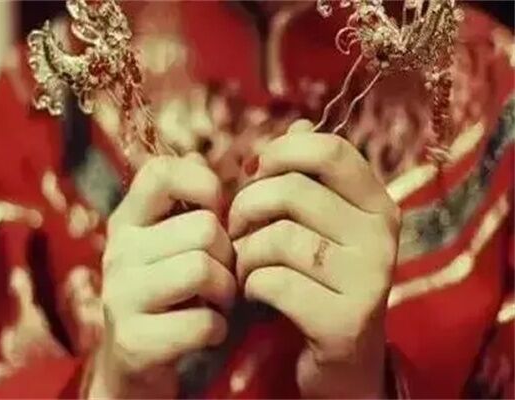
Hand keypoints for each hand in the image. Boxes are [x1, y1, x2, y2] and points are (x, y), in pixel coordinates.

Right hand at [89, 155, 235, 397]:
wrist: (133, 364)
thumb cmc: (168, 294)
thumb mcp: (171, 244)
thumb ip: (190, 204)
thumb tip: (206, 158)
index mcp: (128, 220)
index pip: (161, 172)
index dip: (203, 184)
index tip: (217, 212)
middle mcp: (118, 251)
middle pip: (206, 228)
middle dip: (229, 256)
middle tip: (223, 275)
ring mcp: (121, 295)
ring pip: (205, 270)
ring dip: (227, 293)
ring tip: (218, 302)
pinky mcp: (134, 340)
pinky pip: (205, 322)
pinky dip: (219, 329)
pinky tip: (206, 331)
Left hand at [229, 120, 400, 397]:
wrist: (344, 357)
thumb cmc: (320, 279)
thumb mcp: (321, 224)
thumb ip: (308, 175)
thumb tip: (298, 122)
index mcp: (377, 203)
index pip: (328, 149)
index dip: (280, 151)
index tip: (255, 171)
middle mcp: (382, 236)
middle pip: (291, 191)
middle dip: (246, 207)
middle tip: (234, 228)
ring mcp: (369, 279)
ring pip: (278, 237)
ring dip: (244, 252)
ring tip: (243, 265)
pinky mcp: (345, 320)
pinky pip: (273, 281)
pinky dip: (250, 285)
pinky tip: (253, 293)